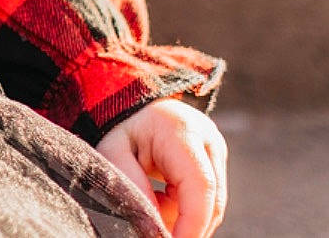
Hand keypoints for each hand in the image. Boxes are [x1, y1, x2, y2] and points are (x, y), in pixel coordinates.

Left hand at [96, 97, 228, 236]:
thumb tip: (155, 228)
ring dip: (184, 216)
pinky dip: (184, 208)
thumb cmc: (119, 127)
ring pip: (211, 203)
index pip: (201, 186)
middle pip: (212, 200)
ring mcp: (215, 150)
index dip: (193, 223)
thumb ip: (132, 186)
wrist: (131, 103)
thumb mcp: (112, 152)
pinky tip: (161, 195)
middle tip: (158, 234)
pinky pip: (207, 198)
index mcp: (182, 131)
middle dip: (189, 227)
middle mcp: (208, 139)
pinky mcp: (215, 160)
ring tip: (153, 199)